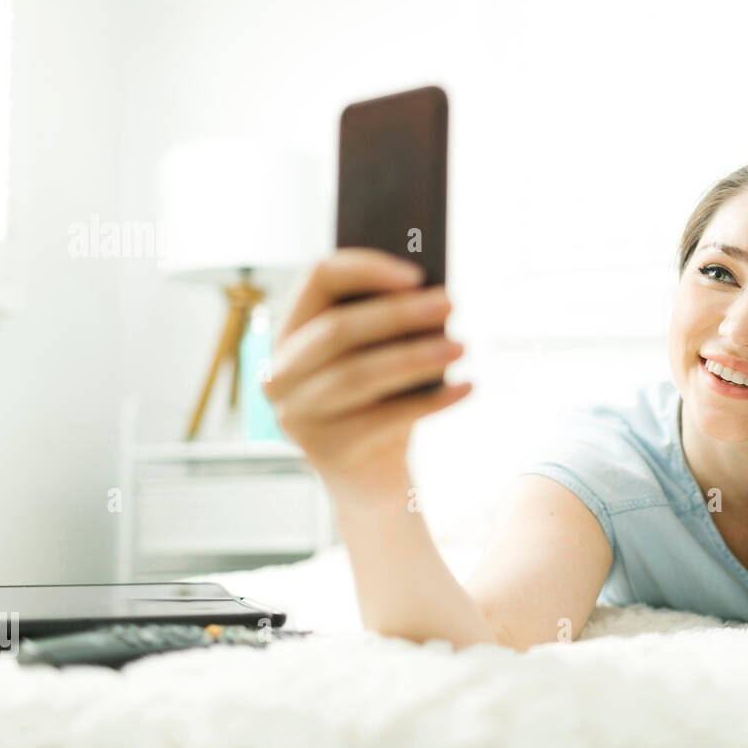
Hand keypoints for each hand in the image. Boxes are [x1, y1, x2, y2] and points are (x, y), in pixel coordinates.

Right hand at [264, 248, 470, 495]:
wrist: (369, 479)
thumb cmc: (377, 402)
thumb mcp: (375, 357)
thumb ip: (387, 324)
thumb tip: (431, 291)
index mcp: (288, 332)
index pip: (318, 279)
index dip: (368, 269)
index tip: (417, 273)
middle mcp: (280, 374)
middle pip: (338, 329)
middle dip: (399, 313)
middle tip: (450, 302)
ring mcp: (298, 416)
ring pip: (362, 374)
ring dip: (417, 356)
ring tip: (462, 346)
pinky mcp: (329, 451)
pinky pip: (388, 418)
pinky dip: (433, 401)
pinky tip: (468, 386)